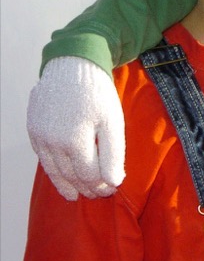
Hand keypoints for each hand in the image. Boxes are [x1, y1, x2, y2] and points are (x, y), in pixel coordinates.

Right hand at [27, 57, 125, 199]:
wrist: (72, 65)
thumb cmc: (97, 93)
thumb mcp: (113, 122)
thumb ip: (113, 154)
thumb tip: (113, 182)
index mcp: (74, 140)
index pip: (88, 176)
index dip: (100, 186)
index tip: (110, 190)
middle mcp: (52, 141)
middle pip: (70, 176)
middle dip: (86, 188)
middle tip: (98, 195)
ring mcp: (39, 136)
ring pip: (54, 170)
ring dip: (67, 185)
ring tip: (77, 194)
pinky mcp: (33, 129)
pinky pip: (43, 157)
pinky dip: (53, 169)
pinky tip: (61, 176)